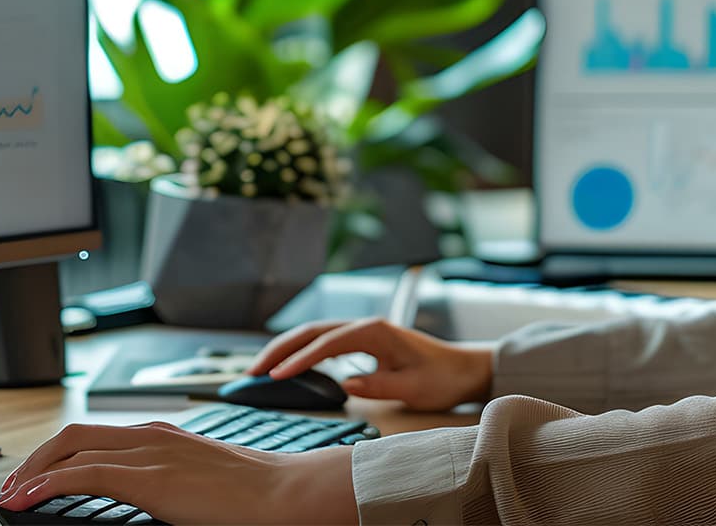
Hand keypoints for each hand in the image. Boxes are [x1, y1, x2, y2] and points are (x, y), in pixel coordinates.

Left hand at [0, 421, 355, 524]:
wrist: (283, 494)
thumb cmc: (252, 494)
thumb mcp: (200, 480)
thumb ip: (170, 481)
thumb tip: (150, 499)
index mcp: (163, 435)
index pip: (96, 435)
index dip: (58, 453)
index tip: (38, 477)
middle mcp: (151, 435)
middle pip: (73, 434)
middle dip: (35, 458)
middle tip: (14, 487)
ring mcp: (149, 453)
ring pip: (70, 448)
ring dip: (33, 472)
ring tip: (13, 496)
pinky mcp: (148, 478)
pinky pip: (82, 474)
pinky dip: (47, 483)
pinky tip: (30, 499)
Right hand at [248, 317, 493, 412]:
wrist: (462, 369)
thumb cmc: (442, 377)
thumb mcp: (415, 388)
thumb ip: (381, 385)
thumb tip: (346, 384)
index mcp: (375, 332)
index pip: (327, 344)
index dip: (299, 359)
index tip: (275, 376)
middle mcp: (365, 326)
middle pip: (312, 332)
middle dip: (280, 349)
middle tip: (252, 371)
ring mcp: (362, 333)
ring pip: (314, 335)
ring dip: (286, 349)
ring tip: (260, 369)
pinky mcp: (362, 343)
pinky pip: (324, 344)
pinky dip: (301, 353)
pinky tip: (287, 367)